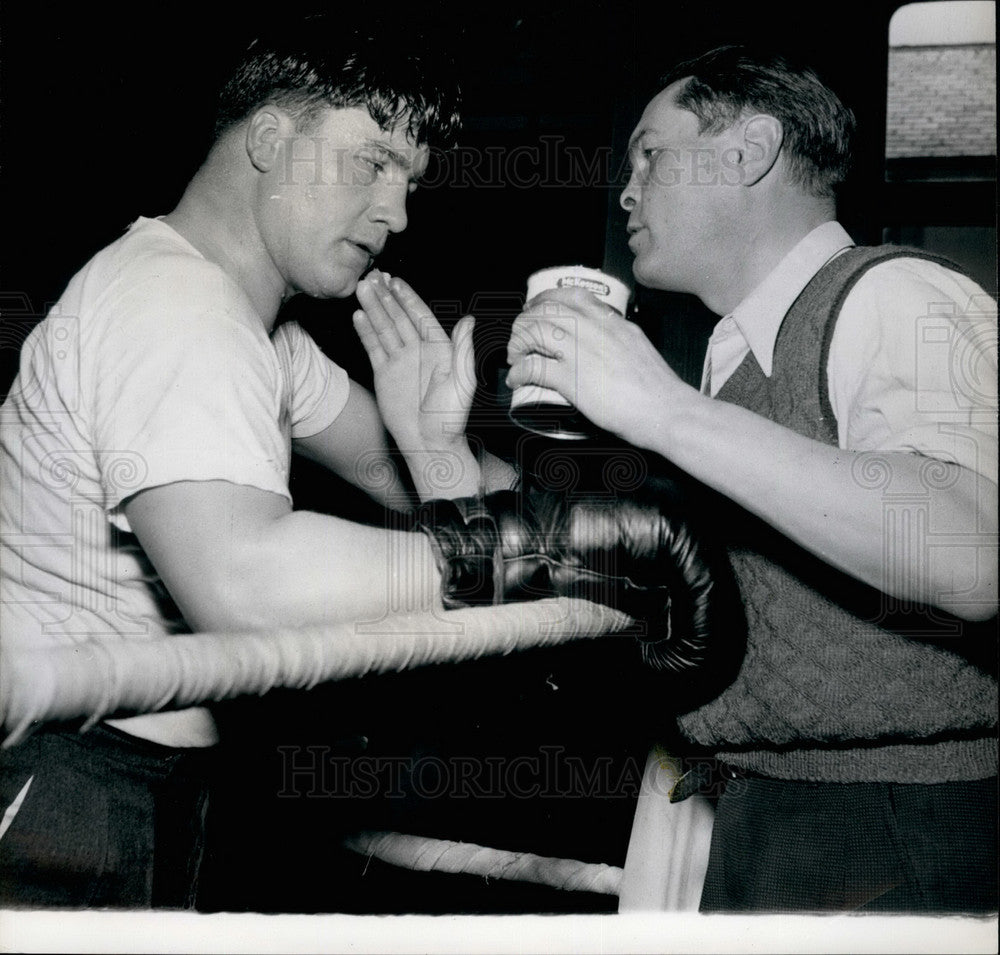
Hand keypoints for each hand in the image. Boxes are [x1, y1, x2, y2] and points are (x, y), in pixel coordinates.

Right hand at [354, 270, 479, 498]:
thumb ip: (463, 350)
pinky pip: (374, 348)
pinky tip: (358, 315)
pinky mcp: (384, 374)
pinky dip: (366, 332)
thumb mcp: (463, 382)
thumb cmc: (451, 417)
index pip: (420, 317)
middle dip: (386, 298)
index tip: (395, 282)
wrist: (429, 443)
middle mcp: (418, 351)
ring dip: (374, 309)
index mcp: (439, 349)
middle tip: (371, 277)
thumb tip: (468, 321)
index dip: (408, 299)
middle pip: (399, 318)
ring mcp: (400, 362)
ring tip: (362, 289)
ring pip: (385, 329)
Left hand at [505, 287, 693, 447]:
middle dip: (525, 322)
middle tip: (520, 338)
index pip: (572, 296)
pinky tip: (518, 378)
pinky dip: (519, 372)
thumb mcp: (637, 350)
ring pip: (534, 331)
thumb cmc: (658, 389)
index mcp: (612, 323)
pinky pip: (533, 366)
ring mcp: (582, 352)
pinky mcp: (572, 378)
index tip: (536, 310)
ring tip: (517, 357)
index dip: (546, 300)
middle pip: (546, 310)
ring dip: (518, 343)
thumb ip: (616, 342)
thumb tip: (601, 348)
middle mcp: (595, 330)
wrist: (667, 410)